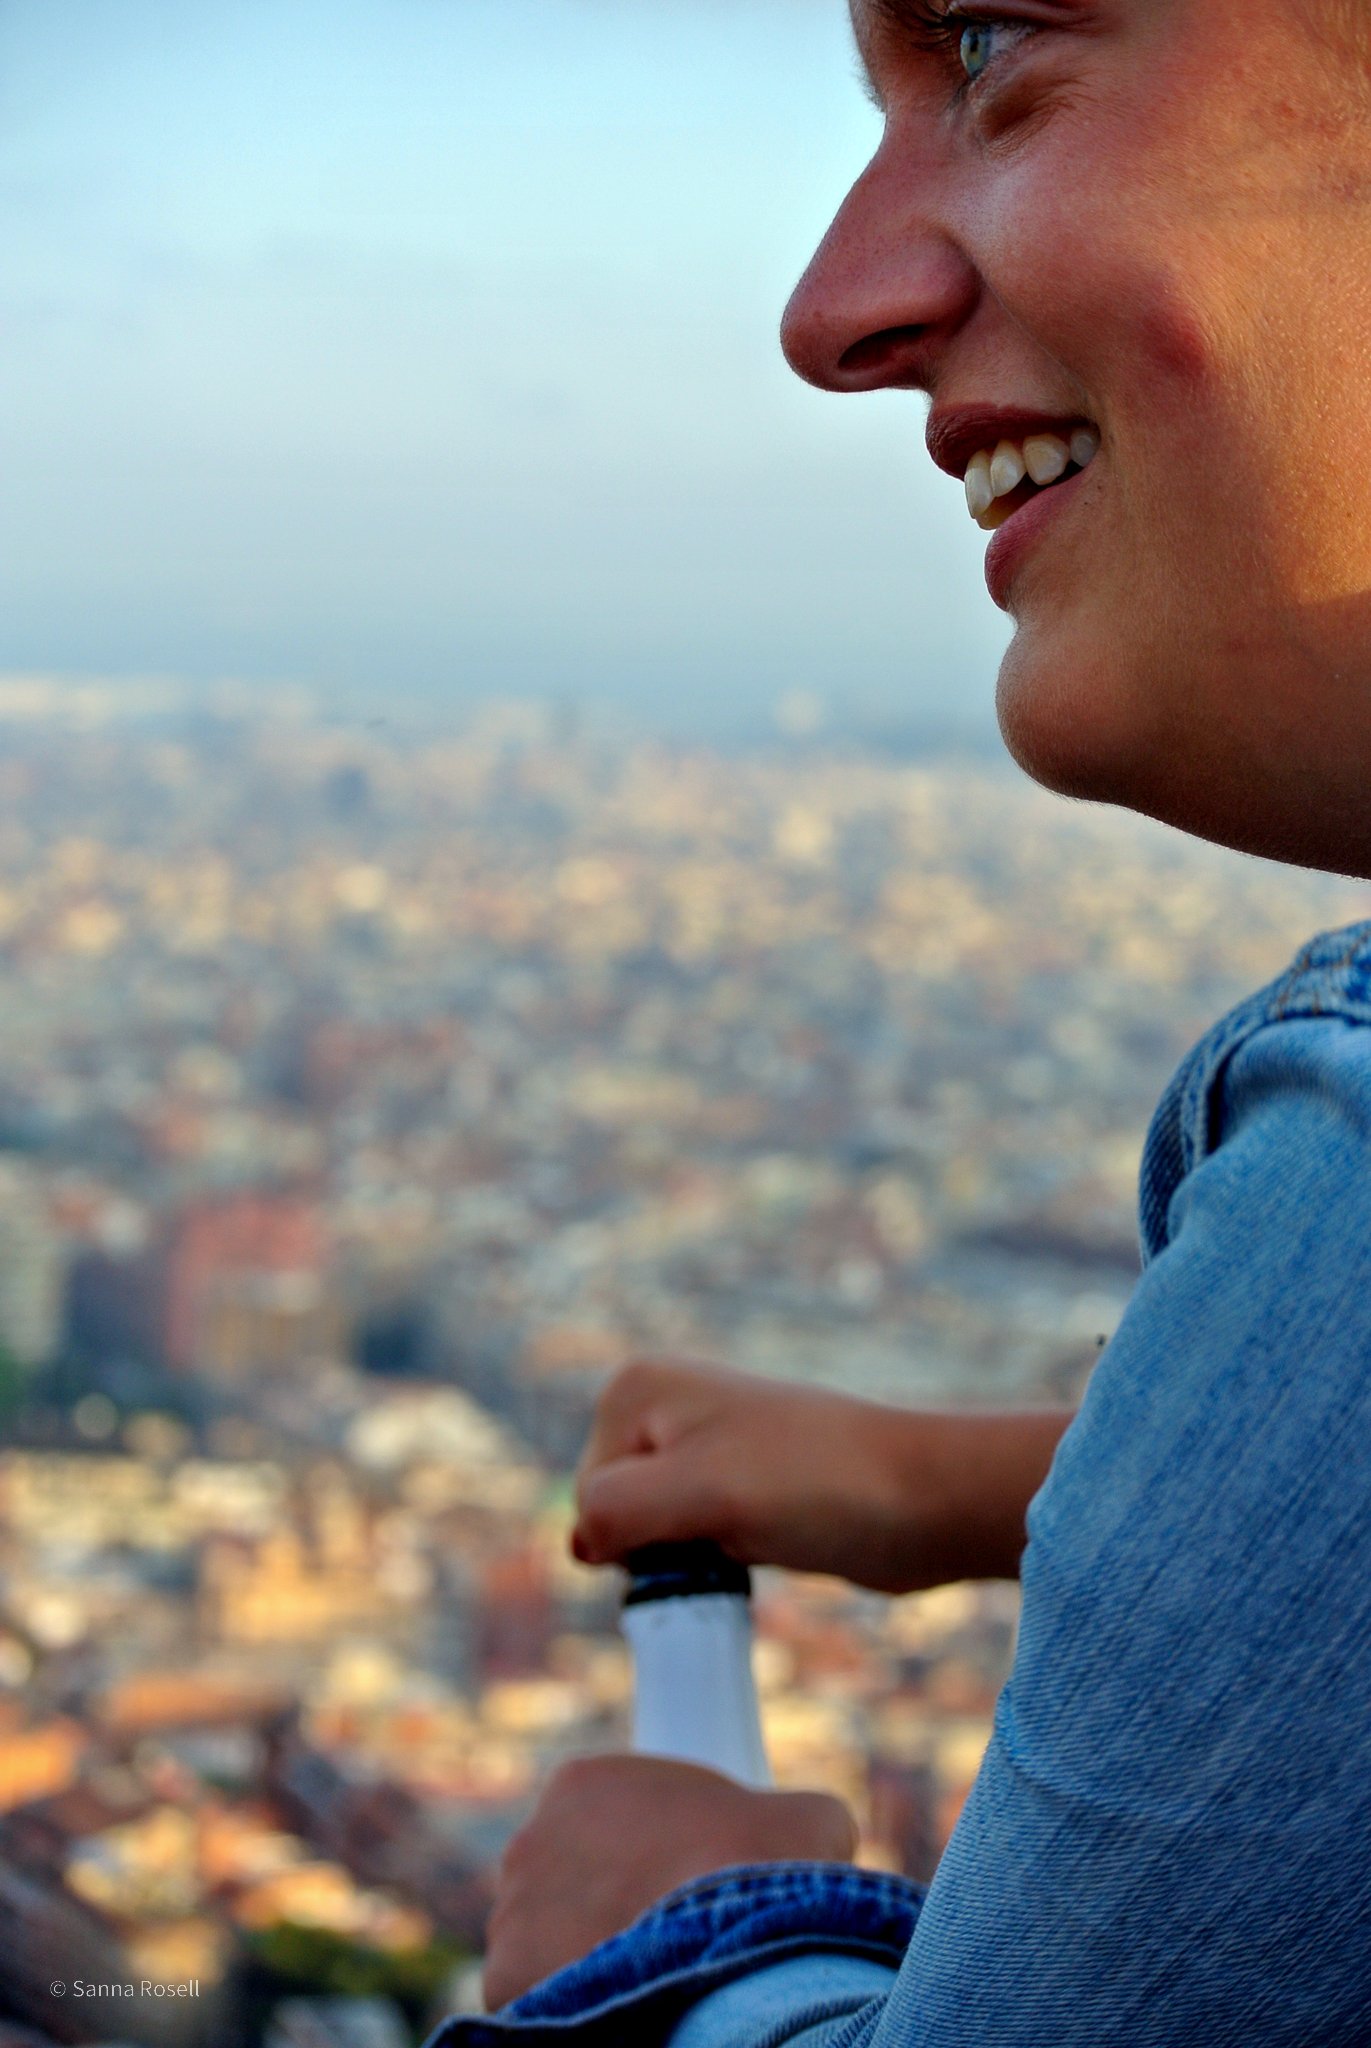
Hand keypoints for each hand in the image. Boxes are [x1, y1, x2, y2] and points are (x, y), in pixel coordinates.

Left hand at [482, 1754, 855, 2010]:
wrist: (730, 1941)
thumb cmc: (760, 1867)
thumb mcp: (808, 1818)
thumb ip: (800, 1816)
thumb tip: (822, 1834)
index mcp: (582, 1784)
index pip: (608, 1826)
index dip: (650, 1861)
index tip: (686, 1894)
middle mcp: (529, 1840)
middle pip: (571, 1884)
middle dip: (613, 1911)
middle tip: (670, 1943)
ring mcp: (512, 1914)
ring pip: (549, 1946)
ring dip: (590, 1963)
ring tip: (653, 1983)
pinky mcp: (505, 1981)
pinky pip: (535, 2001)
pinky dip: (571, 2011)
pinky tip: (620, 2012)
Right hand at [573, 1359, 1073, 1593]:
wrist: (923, 1497)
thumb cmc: (816, 1483)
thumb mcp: (699, 1492)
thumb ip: (615, 1511)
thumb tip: (580, 1543)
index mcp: (638, 1388)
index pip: (588, 1497)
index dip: (640, 1533)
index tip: (711, 1517)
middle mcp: (662, 1407)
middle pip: (613, 1518)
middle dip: (662, 1548)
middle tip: (738, 1532)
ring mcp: (700, 1448)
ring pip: (651, 1539)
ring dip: (692, 1562)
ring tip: (757, 1539)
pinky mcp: (736, 1489)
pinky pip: (690, 1546)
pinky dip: (715, 1566)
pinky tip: (763, 1552)